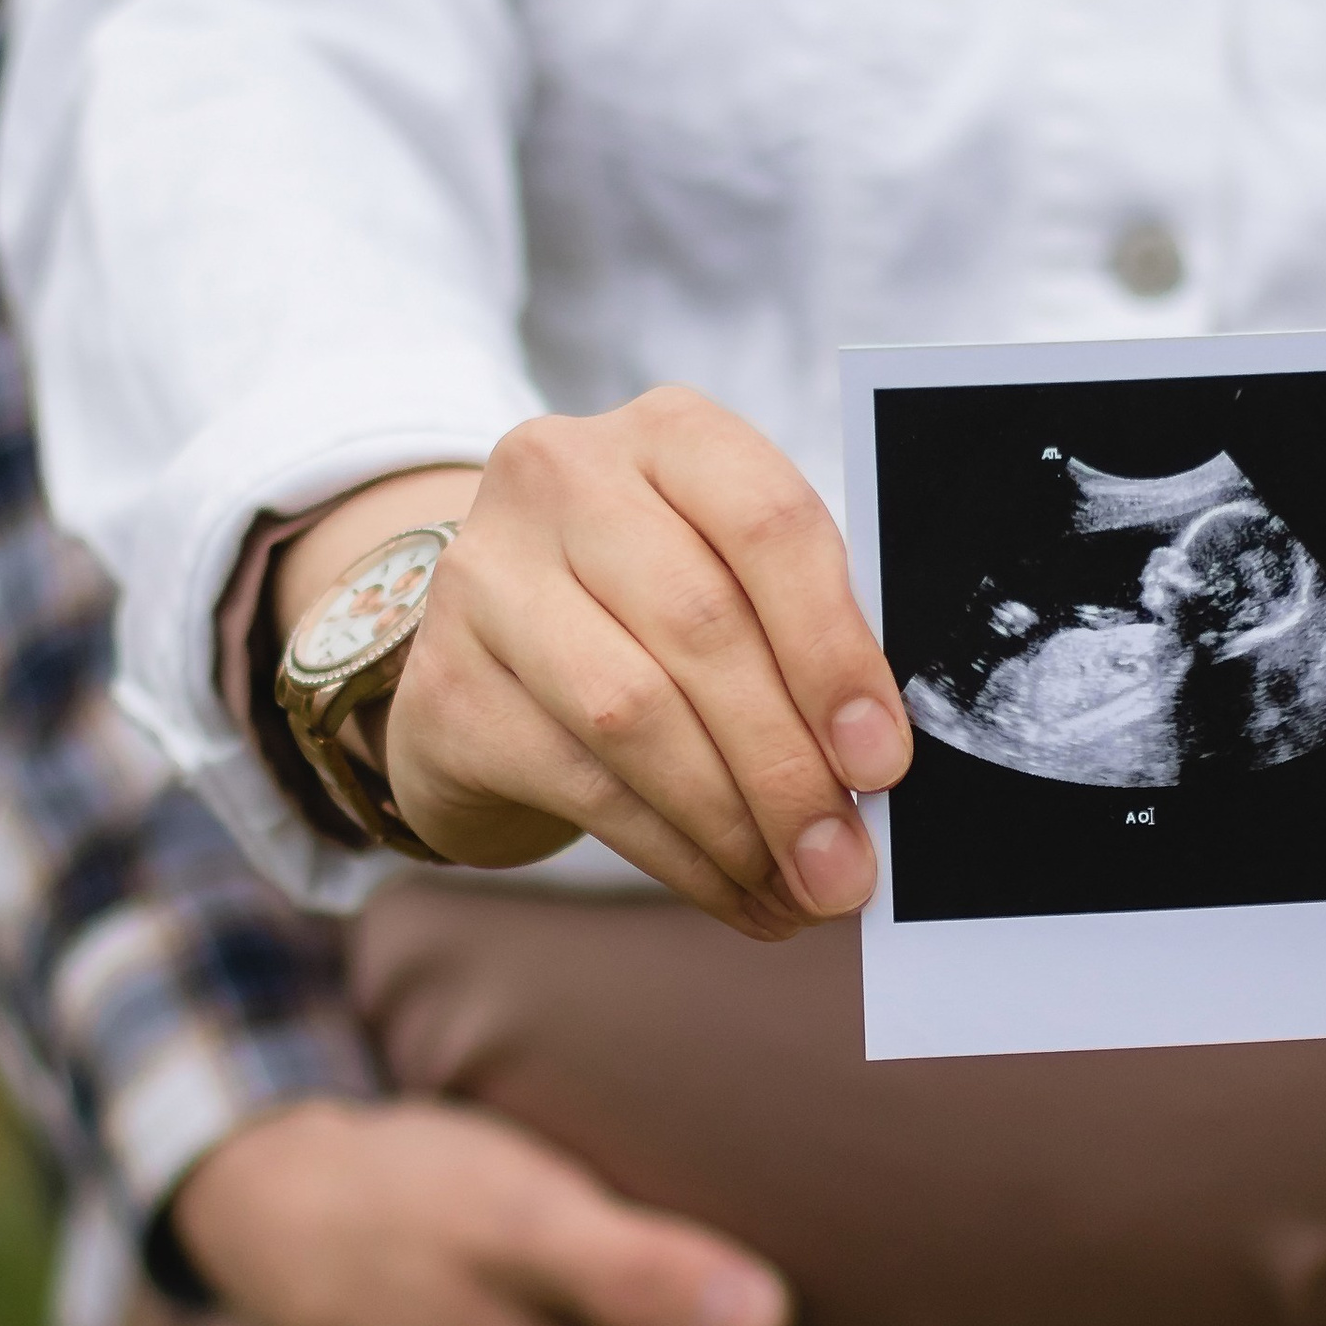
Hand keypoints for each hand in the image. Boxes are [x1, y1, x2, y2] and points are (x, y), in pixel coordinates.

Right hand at [361, 395, 911, 937]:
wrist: (486, 650)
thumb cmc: (649, 613)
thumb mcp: (728, 581)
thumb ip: (799, 640)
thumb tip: (875, 771)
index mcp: (669, 433)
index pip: (768, 522)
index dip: (834, 650)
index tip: (882, 763)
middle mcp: (563, 478)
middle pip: (702, 628)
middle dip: (789, 768)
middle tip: (847, 866)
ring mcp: (486, 577)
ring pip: (635, 715)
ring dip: (735, 823)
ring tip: (801, 890)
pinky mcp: (444, 685)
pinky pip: (582, 784)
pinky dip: (676, 855)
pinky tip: (733, 891)